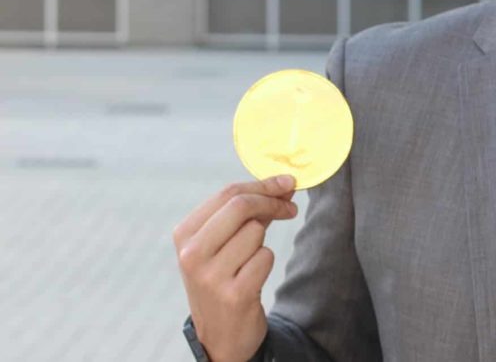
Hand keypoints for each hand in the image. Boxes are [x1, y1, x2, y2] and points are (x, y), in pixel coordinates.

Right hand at [173, 175, 298, 361]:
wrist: (220, 334)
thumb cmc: (223, 278)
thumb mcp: (221, 245)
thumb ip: (247, 213)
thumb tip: (284, 184)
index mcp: (184, 235)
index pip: (227, 194)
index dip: (263, 184)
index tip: (287, 183)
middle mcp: (192, 254)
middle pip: (241, 206)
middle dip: (272, 201)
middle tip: (290, 206)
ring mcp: (211, 275)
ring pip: (256, 232)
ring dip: (262, 242)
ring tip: (249, 261)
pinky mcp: (234, 294)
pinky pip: (266, 257)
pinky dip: (266, 263)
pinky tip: (252, 279)